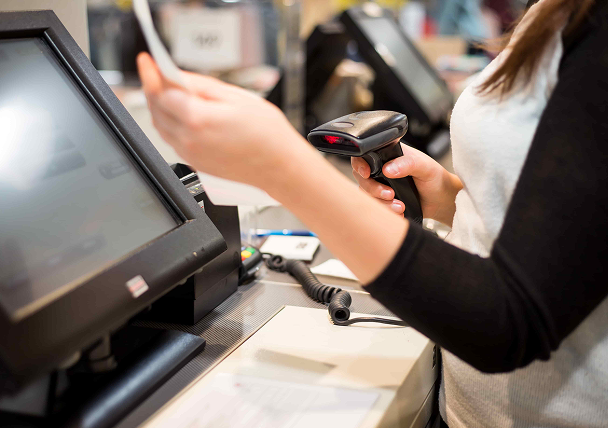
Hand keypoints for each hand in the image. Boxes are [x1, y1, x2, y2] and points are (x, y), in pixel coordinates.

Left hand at [136, 53, 312, 188]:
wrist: (279, 166)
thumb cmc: (267, 134)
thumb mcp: (236, 97)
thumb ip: (201, 85)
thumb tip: (178, 77)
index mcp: (198, 120)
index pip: (161, 92)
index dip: (151, 73)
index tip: (147, 61)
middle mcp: (189, 140)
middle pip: (156, 109)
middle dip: (154, 87)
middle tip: (159, 72)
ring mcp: (190, 154)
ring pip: (160, 125)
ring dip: (160, 106)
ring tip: (171, 91)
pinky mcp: (195, 162)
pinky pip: (171, 139)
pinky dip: (169, 122)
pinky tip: (181, 113)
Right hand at [352, 144, 462, 225]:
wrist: (441, 201)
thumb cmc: (436, 179)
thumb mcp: (425, 167)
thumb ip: (408, 164)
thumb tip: (388, 169)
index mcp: (390, 154)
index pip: (366, 155)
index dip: (360, 164)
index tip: (366, 174)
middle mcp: (382, 168)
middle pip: (362, 177)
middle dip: (373, 189)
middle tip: (390, 194)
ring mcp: (382, 185)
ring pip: (367, 194)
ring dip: (381, 203)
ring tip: (400, 206)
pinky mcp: (384, 200)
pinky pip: (375, 206)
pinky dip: (386, 211)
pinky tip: (399, 211)